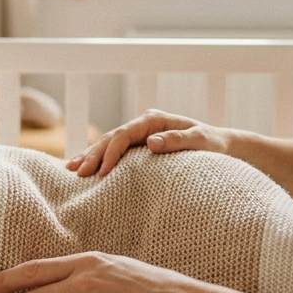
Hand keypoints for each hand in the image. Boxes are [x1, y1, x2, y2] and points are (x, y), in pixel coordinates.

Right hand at [66, 109, 229, 176]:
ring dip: (90, 156)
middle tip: (78, 173)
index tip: (103, 172)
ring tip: (71, 169)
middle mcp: (144, 124)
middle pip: (111, 137)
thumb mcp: (201, 141)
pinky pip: (114, 150)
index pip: (125, 134)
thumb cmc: (213, 144)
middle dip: (93, 155)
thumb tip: (151, 142)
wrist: (221, 145)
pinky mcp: (139, 145)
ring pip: (108, 143)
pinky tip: (84, 166)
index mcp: (155, 119)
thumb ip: (178, 141)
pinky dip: (99, 158)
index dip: (111, 152)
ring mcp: (140, 133)